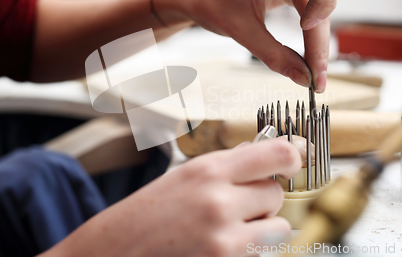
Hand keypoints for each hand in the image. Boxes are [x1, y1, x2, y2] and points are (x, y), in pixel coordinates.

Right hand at [41, 139, 300, 256]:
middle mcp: (219, 201)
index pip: (276, 154)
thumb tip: (262, 155)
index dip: (291, 155)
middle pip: (277, 193)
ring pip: (278, 229)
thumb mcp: (182, 178)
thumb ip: (225, 167)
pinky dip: (251, 251)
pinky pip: (261, 255)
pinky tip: (222, 247)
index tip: (293, 159)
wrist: (109, 256)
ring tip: (232, 229)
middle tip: (241, 203)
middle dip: (264, 199)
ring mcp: (224, 240)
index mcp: (207, 170)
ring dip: (262, 228)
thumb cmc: (143, 216)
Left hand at [156, 0, 336, 92]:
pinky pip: (309, 12)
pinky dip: (310, 37)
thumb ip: (273, 55)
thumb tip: (303, 79)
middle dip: (320, 39)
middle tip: (317, 76)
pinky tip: (308, 59)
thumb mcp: (240, 31)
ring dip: (318, 42)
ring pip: (318, 10)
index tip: (306, 27)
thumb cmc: (211, 2)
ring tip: (314, 75)